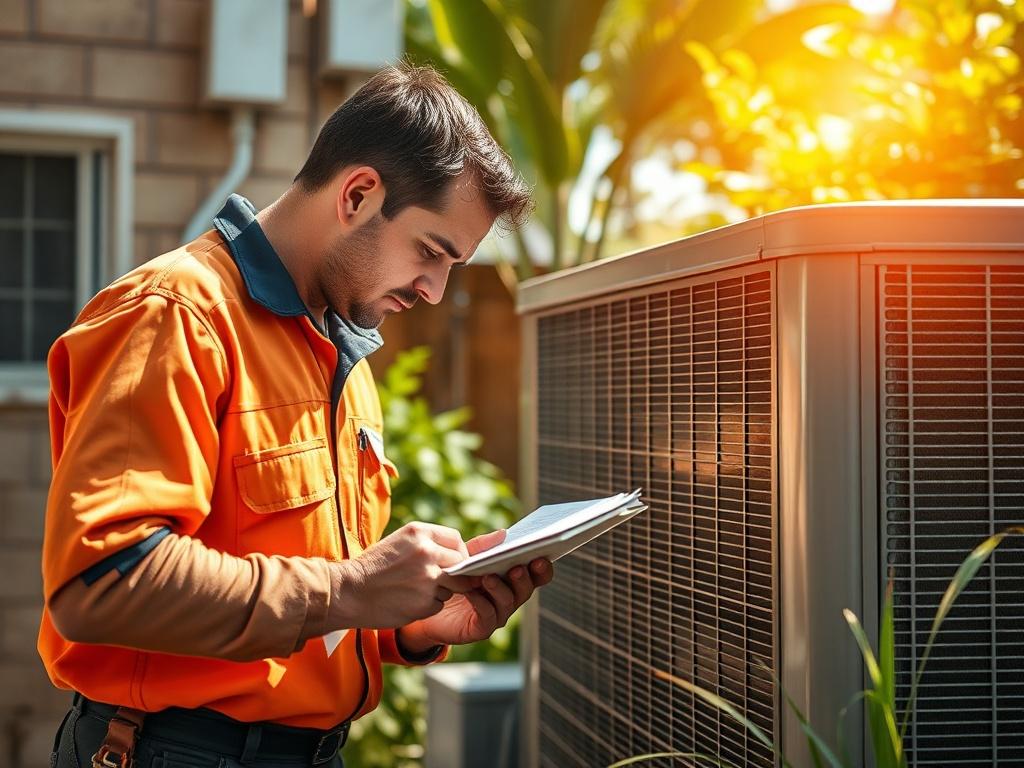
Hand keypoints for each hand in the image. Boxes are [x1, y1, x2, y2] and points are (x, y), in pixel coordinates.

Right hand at [329, 522, 476, 629]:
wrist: (348, 591)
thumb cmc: (372, 567)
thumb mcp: (399, 542)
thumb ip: (426, 544)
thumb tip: (454, 554)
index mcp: (419, 533)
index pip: (456, 539)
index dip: (457, 551)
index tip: (452, 560)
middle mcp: (427, 553)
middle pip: (460, 564)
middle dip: (455, 573)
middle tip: (440, 579)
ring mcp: (428, 579)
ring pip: (453, 586)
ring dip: (441, 590)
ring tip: (416, 590)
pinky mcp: (425, 602)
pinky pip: (439, 604)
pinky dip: (429, 606)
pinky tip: (409, 602)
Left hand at [397, 529, 554, 650]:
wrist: (432, 603)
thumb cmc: (455, 578)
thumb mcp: (467, 557)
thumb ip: (483, 546)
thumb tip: (503, 533)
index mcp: (513, 579)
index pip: (536, 575)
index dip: (543, 567)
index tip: (540, 556)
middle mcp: (510, 597)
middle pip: (526, 588)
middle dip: (524, 578)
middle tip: (517, 567)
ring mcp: (498, 614)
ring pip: (508, 602)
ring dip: (500, 589)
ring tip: (488, 577)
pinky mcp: (482, 628)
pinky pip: (488, 615)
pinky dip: (481, 602)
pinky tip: (471, 592)